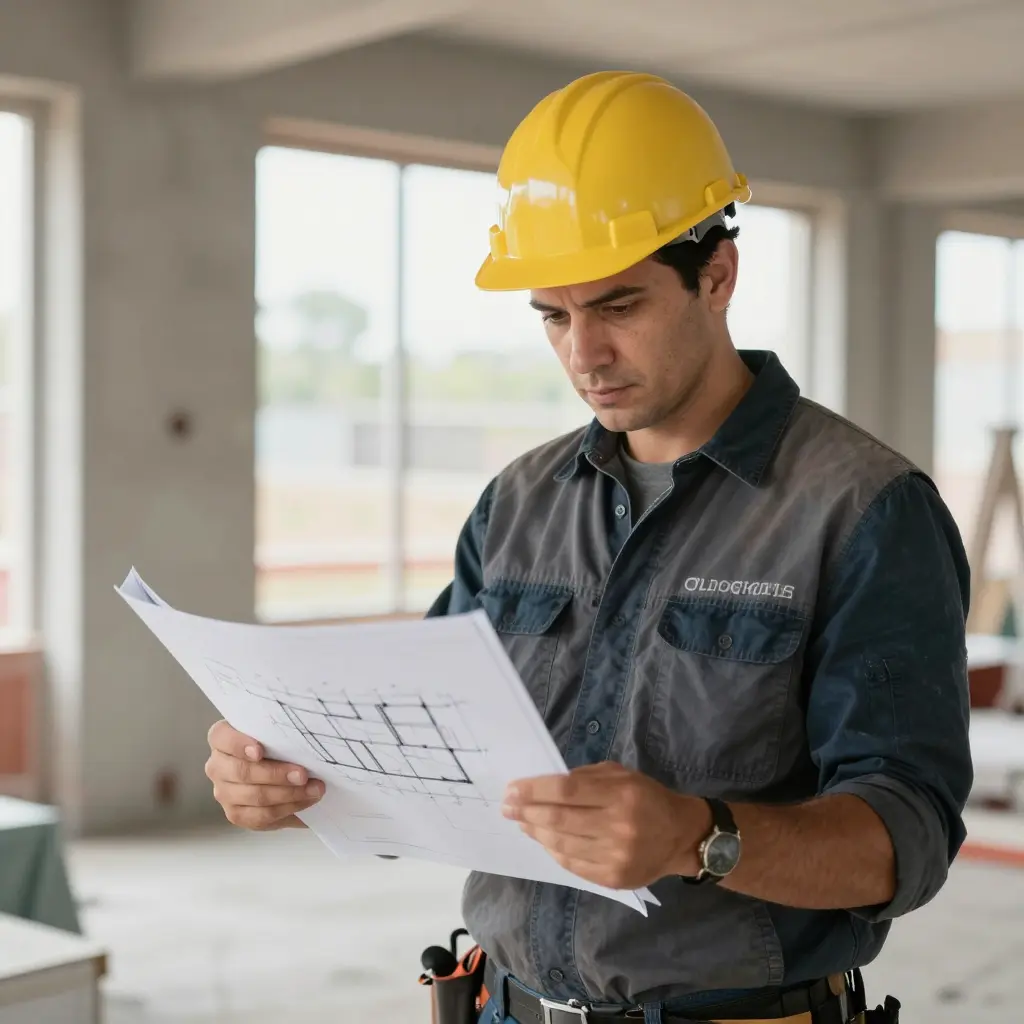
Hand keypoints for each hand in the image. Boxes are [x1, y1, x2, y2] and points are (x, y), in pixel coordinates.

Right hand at [205, 720, 324, 830]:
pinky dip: (287, 808)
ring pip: (254, 796)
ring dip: (289, 794)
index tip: (260, 752)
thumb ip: (280, 732)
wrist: (281, 772)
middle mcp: (217, 766)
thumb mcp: (276, 733)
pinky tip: (305, 801)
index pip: (221, 737)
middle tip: (303, 775)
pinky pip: (260, 816)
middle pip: (242, 772)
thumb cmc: (277, 744)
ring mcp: (223, 792)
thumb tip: (303, 735)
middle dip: (276, 774)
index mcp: (221, 738)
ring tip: (314, 789)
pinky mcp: (236, 814)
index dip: (239, 744)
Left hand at [501, 761, 710, 889]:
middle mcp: (618, 826)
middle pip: (559, 819)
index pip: (566, 790)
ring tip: (522, 822)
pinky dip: (553, 851)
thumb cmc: (647, 797)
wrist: (681, 836)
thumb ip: (585, 777)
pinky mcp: (613, 879)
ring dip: (535, 832)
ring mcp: (615, 856)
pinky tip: (543, 839)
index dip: (534, 790)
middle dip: (526, 811)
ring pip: (561, 844)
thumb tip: (543, 785)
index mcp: (621, 794)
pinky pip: (572, 864)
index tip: (511, 789)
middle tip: (506, 807)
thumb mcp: (621, 775)